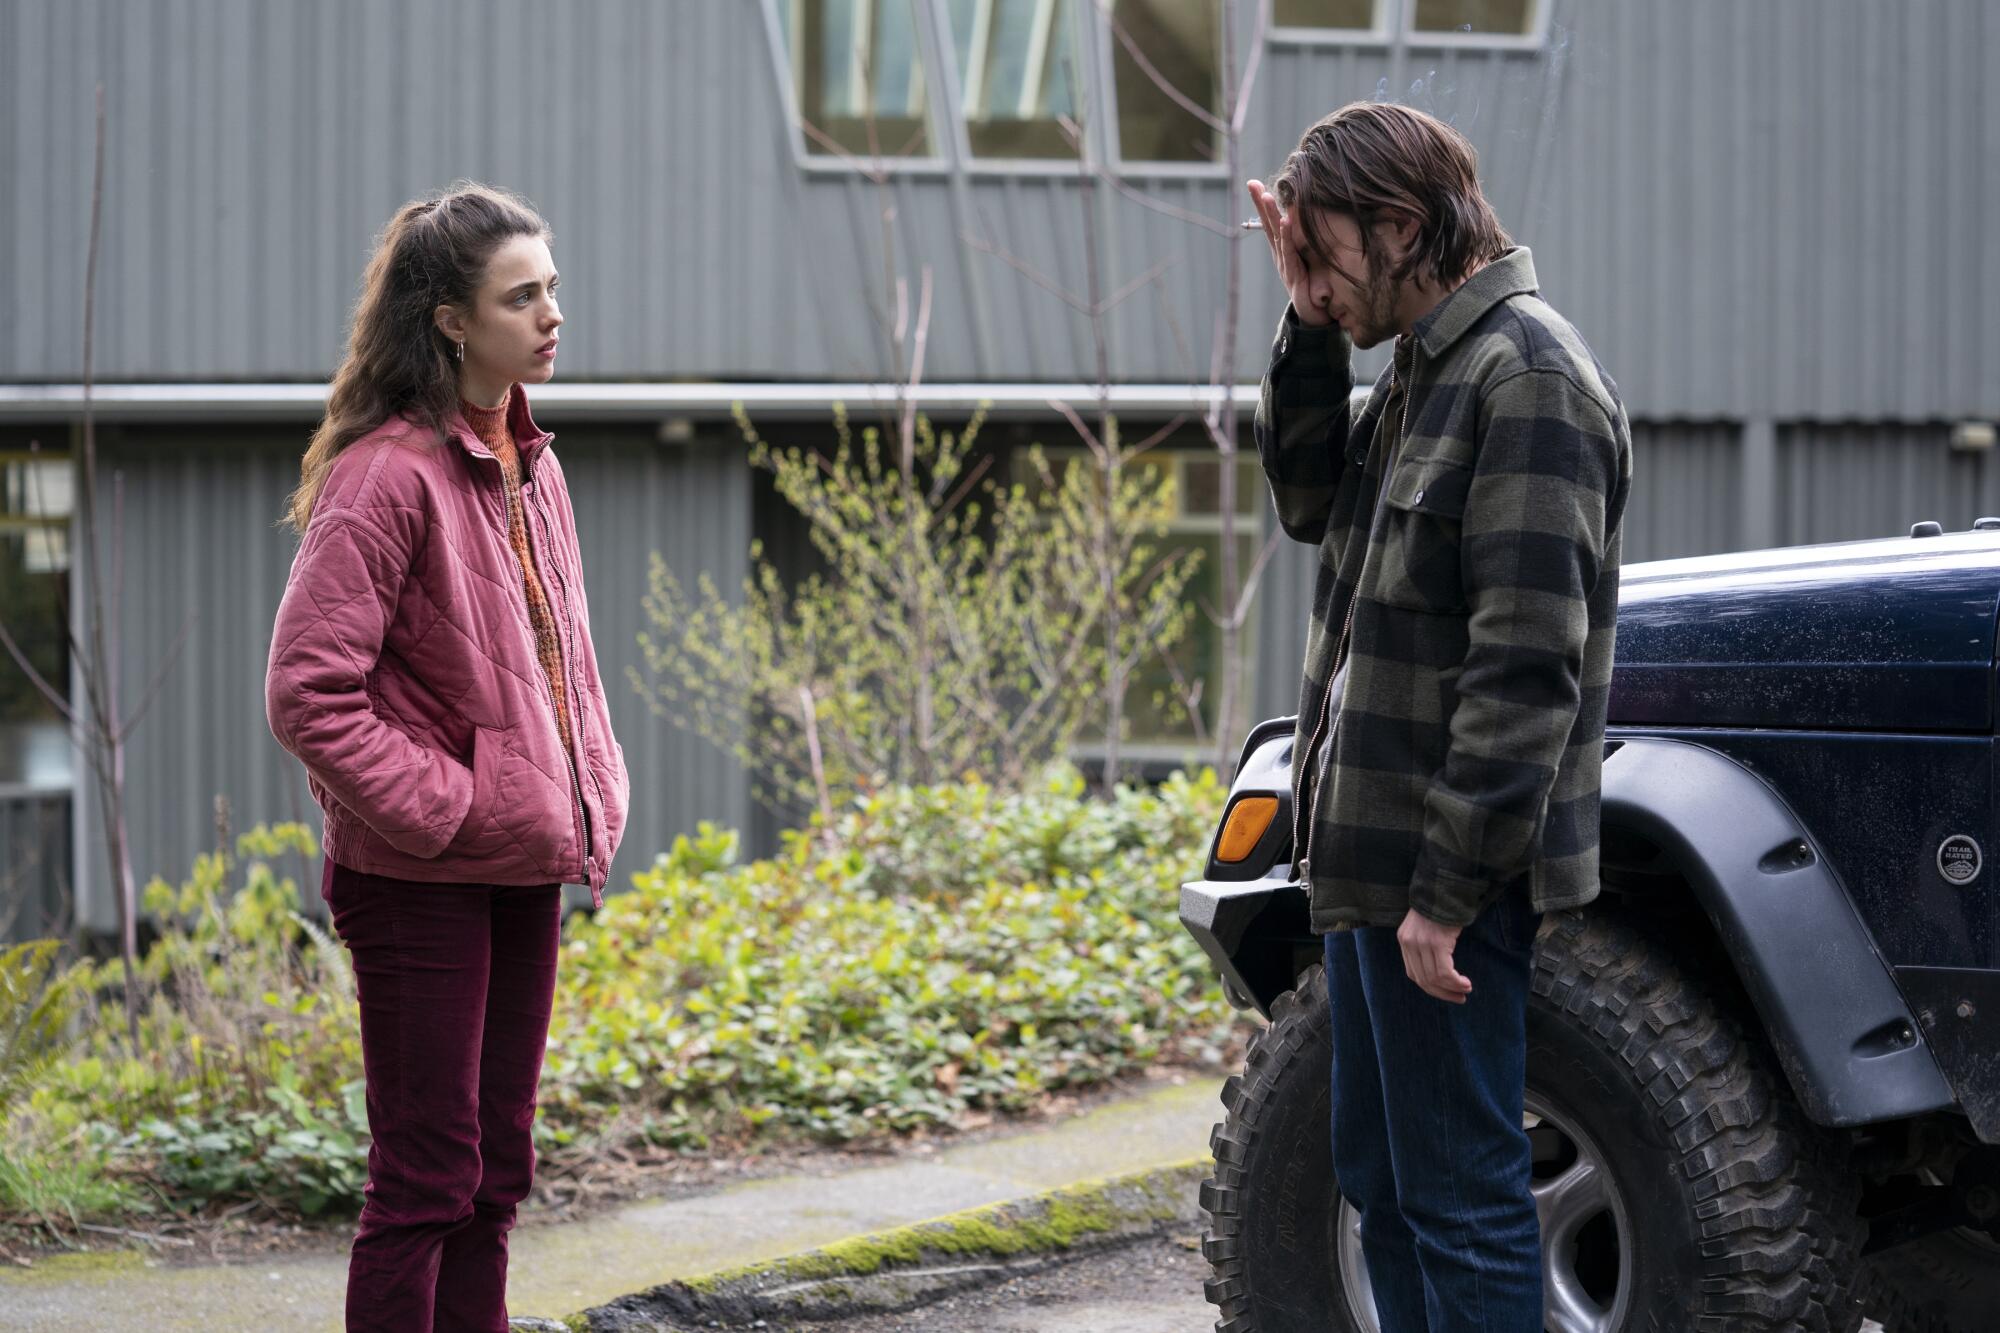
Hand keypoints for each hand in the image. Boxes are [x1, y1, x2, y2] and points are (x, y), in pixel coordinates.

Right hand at [1246, 179, 1329, 326]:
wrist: (1315, 316)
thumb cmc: (1313, 287)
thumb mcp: (1310, 261)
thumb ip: (1308, 244)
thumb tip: (1310, 222)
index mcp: (1284, 251)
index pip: (1272, 223)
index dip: (1264, 205)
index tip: (1255, 184)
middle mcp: (1281, 256)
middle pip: (1269, 226)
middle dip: (1261, 205)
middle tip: (1252, 185)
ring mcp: (1285, 265)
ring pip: (1277, 236)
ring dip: (1271, 215)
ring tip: (1266, 196)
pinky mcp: (1293, 275)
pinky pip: (1290, 252)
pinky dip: (1287, 235)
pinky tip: (1284, 220)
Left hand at [1396, 909, 1471, 1003]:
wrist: (1447, 888)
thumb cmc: (1442, 908)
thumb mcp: (1426, 927)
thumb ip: (1426, 946)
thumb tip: (1439, 973)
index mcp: (1404, 940)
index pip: (1413, 974)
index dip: (1430, 988)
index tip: (1446, 993)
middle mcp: (1409, 943)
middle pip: (1422, 980)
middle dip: (1442, 993)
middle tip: (1459, 998)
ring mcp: (1421, 943)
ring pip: (1434, 978)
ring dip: (1452, 989)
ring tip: (1465, 990)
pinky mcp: (1436, 943)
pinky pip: (1444, 972)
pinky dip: (1455, 982)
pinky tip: (1465, 983)